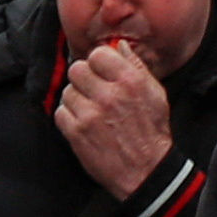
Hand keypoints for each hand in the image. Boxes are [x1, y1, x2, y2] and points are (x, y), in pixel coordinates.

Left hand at [55, 39, 177, 197]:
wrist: (145, 171)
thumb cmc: (151, 131)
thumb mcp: (155, 93)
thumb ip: (136, 66)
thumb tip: (119, 45)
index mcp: (130, 81)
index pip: (98, 54)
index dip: (97, 62)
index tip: (100, 71)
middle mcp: (109, 94)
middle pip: (77, 69)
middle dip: (83, 78)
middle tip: (92, 89)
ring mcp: (91, 114)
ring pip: (67, 91)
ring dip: (76, 98)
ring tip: (89, 109)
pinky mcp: (77, 133)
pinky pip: (60, 112)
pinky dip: (69, 117)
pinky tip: (83, 122)